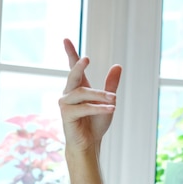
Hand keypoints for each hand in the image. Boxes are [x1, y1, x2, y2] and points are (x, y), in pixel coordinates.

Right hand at [58, 38, 121, 153]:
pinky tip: (110, 109)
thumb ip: (111, 85)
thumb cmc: (96, 123)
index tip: (66, 39)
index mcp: (78, 87)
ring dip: (100, 96)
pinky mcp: (66, 115)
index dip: (70, 53)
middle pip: (74, 75)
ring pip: (83, 93)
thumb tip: (117, 65)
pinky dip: (98, 108)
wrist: (89, 143)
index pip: (73, 67)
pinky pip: (84, 107)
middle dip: (79, 66)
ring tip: (114, 101)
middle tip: (87, 58)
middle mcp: (69, 93)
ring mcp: (65, 103)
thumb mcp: (108, 101)